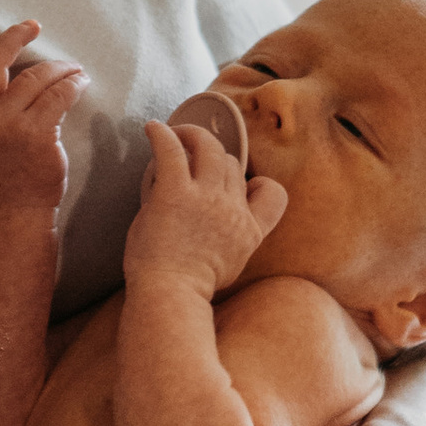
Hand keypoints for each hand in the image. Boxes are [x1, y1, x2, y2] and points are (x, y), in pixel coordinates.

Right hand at [0, 17, 85, 212]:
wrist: (16, 208)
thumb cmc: (2, 170)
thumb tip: (12, 71)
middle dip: (14, 36)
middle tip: (32, 26)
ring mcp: (9, 123)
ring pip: (37, 76)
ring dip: (60, 68)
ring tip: (73, 69)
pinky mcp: (37, 132)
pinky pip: (60, 94)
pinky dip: (74, 84)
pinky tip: (80, 82)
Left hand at [121, 118, 286, 301]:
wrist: (169, 296)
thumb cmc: (186, 288)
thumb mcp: (228, 267)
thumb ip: (231, 241)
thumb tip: (214, 222)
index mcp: (250, 230)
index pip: (273, 192)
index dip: (257, 182)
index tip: (239, 183)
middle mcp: (233, 209)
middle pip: (233, 165)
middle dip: (213, 159)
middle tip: (191, 156)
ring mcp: (206, 199)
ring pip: (209, 148)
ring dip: (192, 135)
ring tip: (175, 135)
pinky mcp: (175, 192)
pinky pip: (172, 149)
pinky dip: (163, 134)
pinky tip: (152, 129)